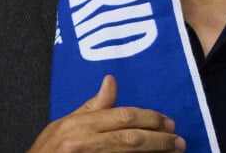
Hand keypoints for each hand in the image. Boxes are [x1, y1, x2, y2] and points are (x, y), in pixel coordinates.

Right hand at [28, 75, 186, 151]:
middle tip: (179, 140)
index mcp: (79, 125)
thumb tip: (111, 80)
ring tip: (174, 151)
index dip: (149, 118)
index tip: (168, 121)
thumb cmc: (46, 151)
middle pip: (130, 138)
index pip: (122, 117)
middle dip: (159, 138)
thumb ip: (92, 106)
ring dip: (155, 152)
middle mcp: (84, 142)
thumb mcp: (65, 124)